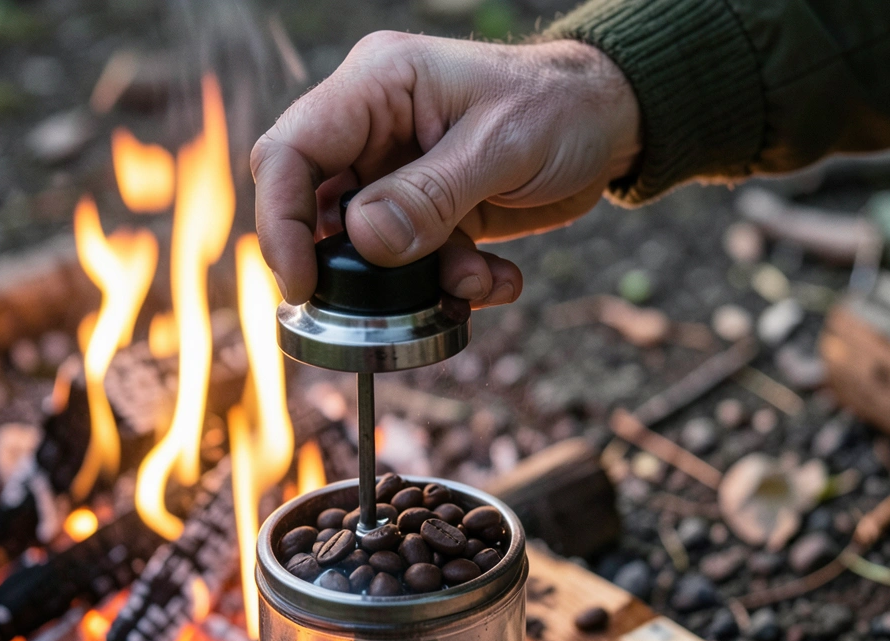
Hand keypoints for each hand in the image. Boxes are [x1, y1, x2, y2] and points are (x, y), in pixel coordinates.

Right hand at [251, 33, 640, 307]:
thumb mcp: (502, 146)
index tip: (301, 284)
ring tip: (476, 280)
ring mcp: (399, 173)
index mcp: (377, 86)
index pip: (291, 150)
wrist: (608, 123)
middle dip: (355, 268)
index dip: (281, 220)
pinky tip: (498, 279)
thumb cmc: (559, 107)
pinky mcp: (428, 211)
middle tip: (389, 305)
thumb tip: (365, 240)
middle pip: (319, 208)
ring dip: (418, 282)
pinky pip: (416, 263)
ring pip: (369, 249)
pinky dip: (452, 283)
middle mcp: (375, 129)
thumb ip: (432, 193)